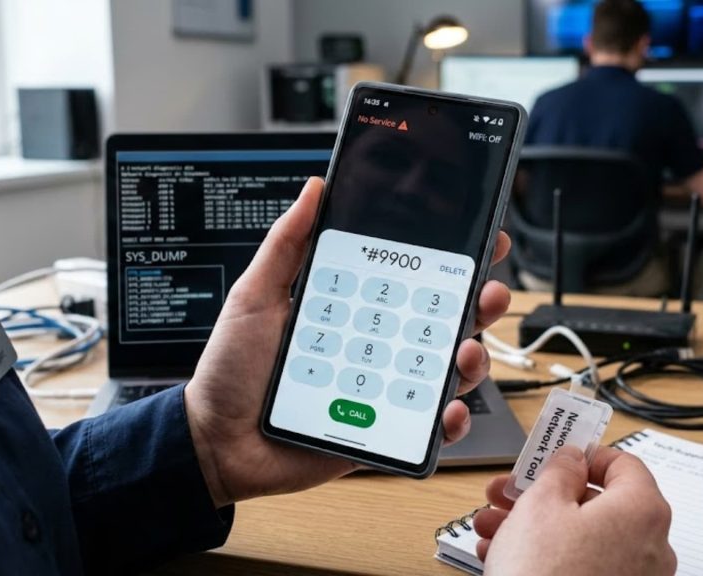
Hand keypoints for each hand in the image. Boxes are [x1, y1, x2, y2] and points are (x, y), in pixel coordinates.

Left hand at [184, 177, 511, 506]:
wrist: (215, 443)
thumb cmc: (231, 370)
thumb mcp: (255, 297)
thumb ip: (286, 244)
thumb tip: (313, 189)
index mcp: (354, 310)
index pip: (413, 279)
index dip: (452, 259)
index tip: (481, 238)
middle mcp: (376, 347)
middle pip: (444, 321)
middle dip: (479, 303)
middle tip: (488, 292)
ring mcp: (384, 391)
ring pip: (446, 372)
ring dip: (471, 359)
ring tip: (465, 352)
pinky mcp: (382, 434)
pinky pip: (427, 429)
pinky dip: (448, 422)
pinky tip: (446, 411)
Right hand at [475, 445, 675, 575]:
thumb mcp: (541, 505)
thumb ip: (559, 470)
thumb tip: (571, 459)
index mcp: (642, 510)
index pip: (624, 463)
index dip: (585, 455)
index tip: (556, 454)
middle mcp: (651, 547)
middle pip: (597, 504)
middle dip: (545, 494)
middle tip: (510, 492)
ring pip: (584, 538)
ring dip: (536, 526)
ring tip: (493, 526)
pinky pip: (583, 568)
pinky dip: (549, 557)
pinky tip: (506, 556)